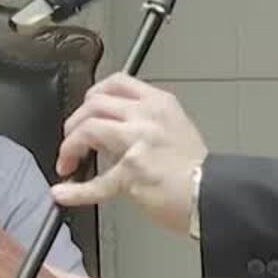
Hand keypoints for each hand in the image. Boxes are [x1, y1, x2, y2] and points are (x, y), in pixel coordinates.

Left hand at [52, 75, 207, 233]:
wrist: (213, 194)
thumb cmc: (197, 170)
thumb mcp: (175, 129)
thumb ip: (142, 124)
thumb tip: (108, 136)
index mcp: (159, 103)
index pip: (117, 82)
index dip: (93, 94)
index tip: (85, 108)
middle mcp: (147, 117)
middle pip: (95, 103)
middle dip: (75, 122)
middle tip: (71, 140)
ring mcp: (138, 142)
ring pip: (89, 129)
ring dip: (70, 146)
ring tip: (67, 161)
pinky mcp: (132, 173)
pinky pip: (97, 182)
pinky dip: (77, 190)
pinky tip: (64, 193)